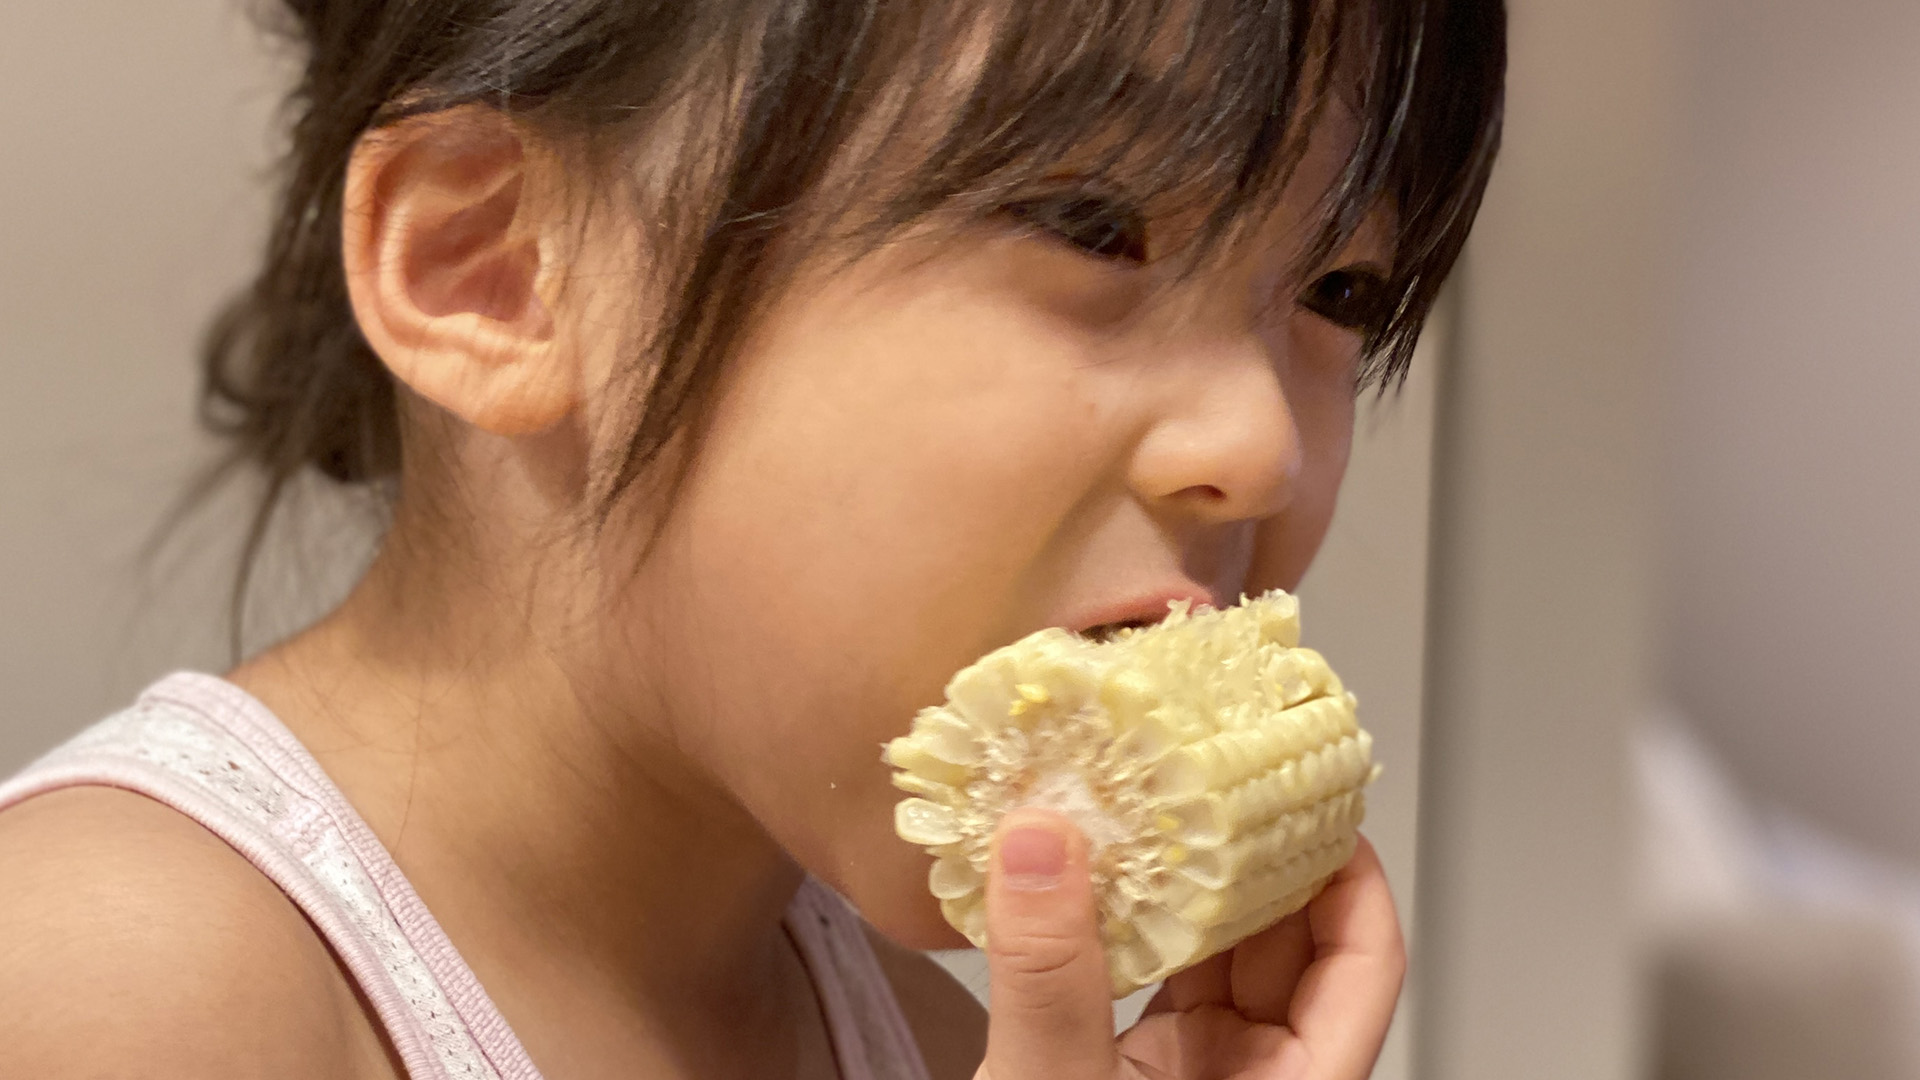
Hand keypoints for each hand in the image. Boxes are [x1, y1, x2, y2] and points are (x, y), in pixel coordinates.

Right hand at [976, 810, 1404, 1079]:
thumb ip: (1050, 974)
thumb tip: (1040, 846)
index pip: (1366, 964)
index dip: (1354, 875)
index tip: (1316, 798)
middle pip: (1294, 946)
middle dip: (1261, 857)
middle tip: (1221, 773)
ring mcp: (1196, 1079)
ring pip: (1224, 958)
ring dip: (1195, 885)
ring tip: (1164, 807)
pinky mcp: (1131, 1075)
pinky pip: (1160, 978)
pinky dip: (1139, 921)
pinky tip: (1105, 875)